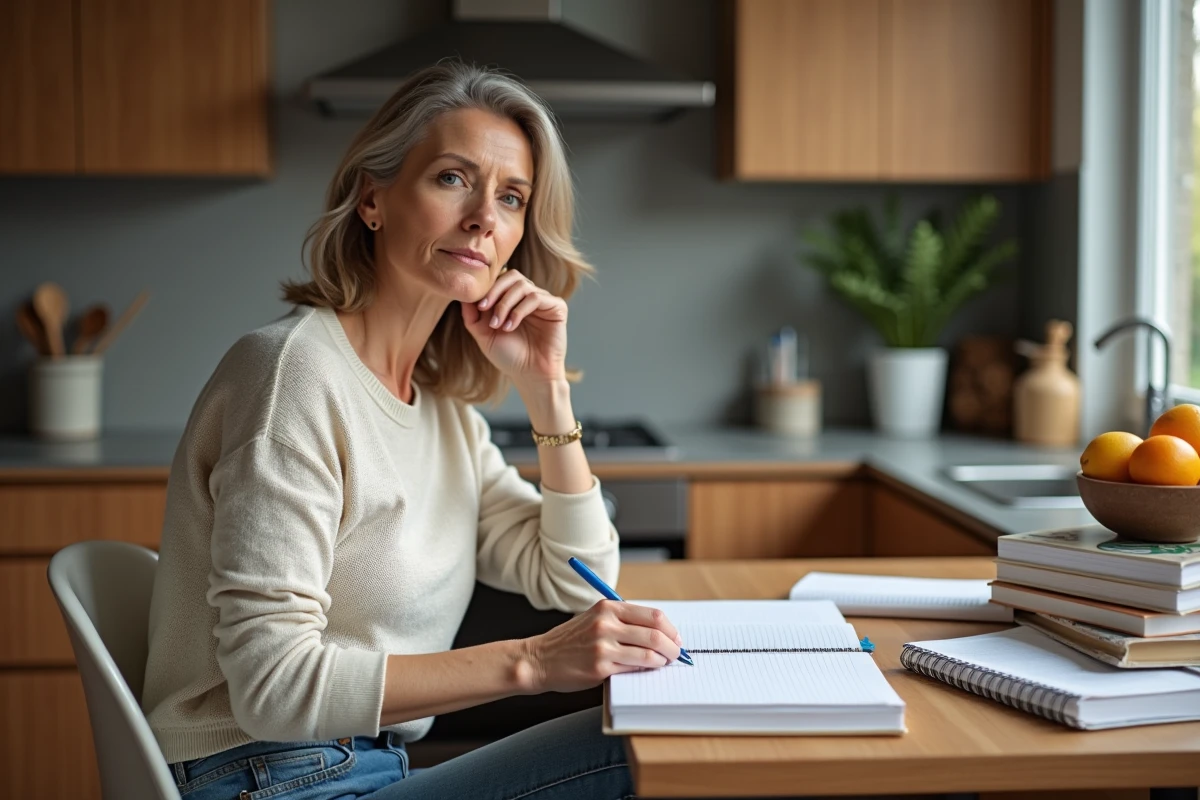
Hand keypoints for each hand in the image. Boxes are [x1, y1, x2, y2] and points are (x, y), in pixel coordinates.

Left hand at [460, 269, 566, 383]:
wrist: (530, 375)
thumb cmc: (509, 356)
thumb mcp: (483, 334)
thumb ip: (472, 314)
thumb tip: (463, 294)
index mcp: (514, 299)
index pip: (500, 279)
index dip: (488, 288)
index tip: (477, 306)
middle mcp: (529, 296)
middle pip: (512, 276)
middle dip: (495, 291)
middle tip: (484, 308)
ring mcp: (544, 301)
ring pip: (523, 286)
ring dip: (506, 304)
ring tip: (499, 325)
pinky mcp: (557, 307)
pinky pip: (536, 297)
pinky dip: (519, 311)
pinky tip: (510, 327)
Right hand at [521, 600, 683, 693]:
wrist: (540, 659)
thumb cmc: (571, 641)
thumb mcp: (595, 619)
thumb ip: (623, 621)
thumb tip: (659, 632)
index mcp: (608, 607)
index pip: (653, 615)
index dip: (671, 629)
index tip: (675, 639)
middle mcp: (606, 623)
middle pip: (656, 633)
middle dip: (673, 647)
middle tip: (676, 654)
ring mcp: (603, 646)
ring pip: (649, 653)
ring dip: (663, 660)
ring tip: (664, 663)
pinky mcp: (600, 667)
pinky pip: (634, 668)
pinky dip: (647, 670)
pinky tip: (647, 670)